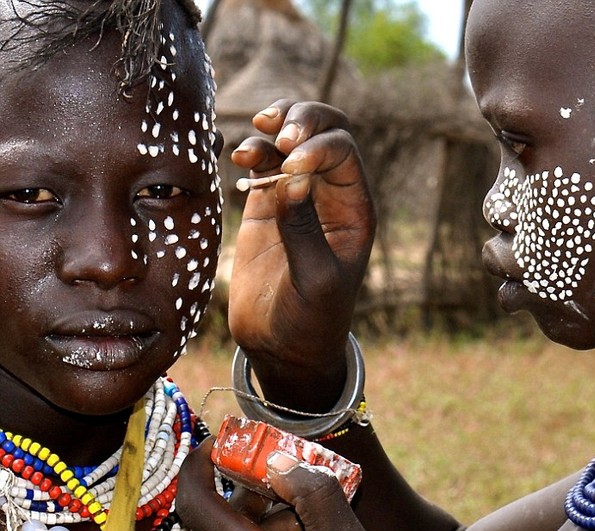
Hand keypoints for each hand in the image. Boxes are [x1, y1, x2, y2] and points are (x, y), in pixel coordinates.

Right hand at [228, 100, 375, 404]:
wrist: (282, 347)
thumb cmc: (311, 321)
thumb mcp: (315, 280)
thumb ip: (303, 230)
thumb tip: (290, 177)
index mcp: (355, 210)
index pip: (342, 151)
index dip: (317, 145)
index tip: (291, 163)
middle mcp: (330, 197)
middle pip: (324, 130)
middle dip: (300, 119)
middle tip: (274, 130)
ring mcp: (298, 198)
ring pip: (291, 140)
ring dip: (273, 129)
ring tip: (249, 146)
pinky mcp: (266, 209)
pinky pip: (263, 164)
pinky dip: (252, 152)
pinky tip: (239, 159)